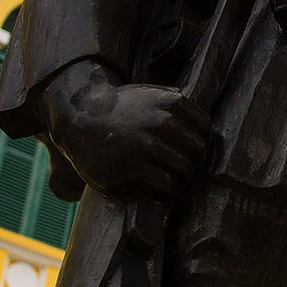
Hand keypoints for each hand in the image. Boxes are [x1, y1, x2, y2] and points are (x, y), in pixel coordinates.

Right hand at [40, 60, 209, 201]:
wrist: (78, 118)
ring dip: (178, 179)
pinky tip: (153, 188)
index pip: (206, 130)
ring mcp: (146, 146)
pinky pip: (165, 187)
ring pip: (184, 172)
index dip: (198, 142)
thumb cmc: (119, 109)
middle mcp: (162, 123)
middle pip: (198, 153)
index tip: (187, 148)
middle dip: (191, 162)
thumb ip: (177, 105)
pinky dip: (164, 192)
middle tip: (178, 168)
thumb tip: (208, 129)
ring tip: (166, 179)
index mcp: (171, 103)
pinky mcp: (131, 169)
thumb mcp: (150, 94)